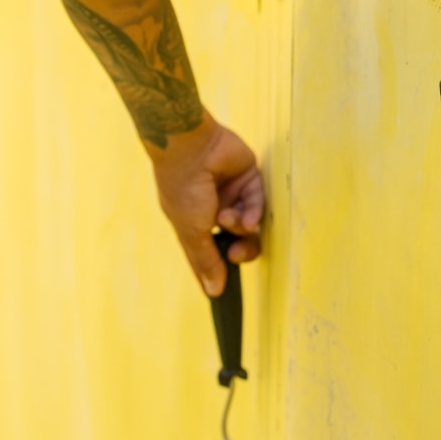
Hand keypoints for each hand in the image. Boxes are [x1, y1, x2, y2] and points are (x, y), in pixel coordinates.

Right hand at [149, 113, 264, 296]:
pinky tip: (246, 217)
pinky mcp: (248, 179)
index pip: (209, 253)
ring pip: (248, 225)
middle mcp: (213, 210)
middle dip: (239, 251)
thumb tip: (214, 292)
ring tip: (228, 218)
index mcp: (193, 222)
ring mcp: (232, 195)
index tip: (222, 289)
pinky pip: (258, 204)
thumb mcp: (190, 230)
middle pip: (236, 242)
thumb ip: (205, 260)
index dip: (216, 270)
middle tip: (234, 253)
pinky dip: (253, 213)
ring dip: (240, 227)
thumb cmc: (182, 187)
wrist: (190, 147)